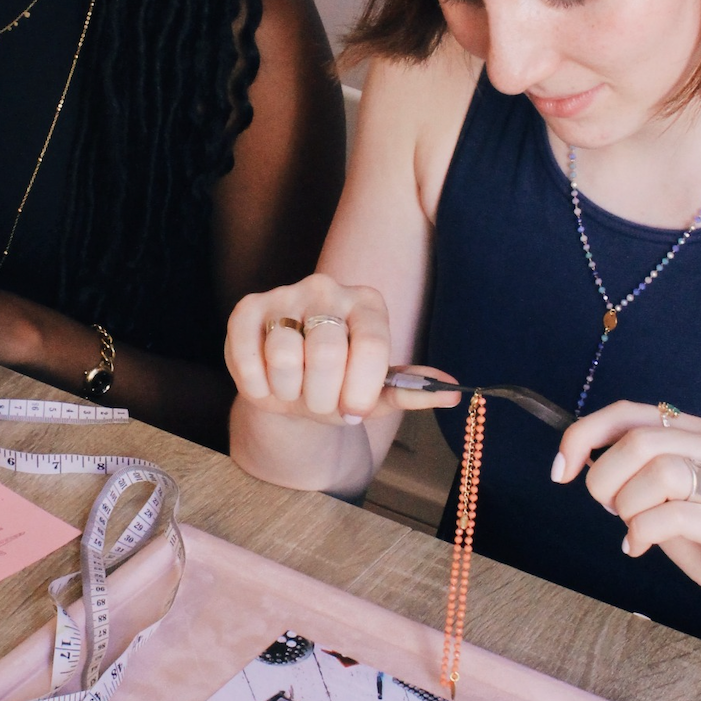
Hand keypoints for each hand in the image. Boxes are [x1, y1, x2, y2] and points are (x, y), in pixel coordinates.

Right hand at [225, 273, 456, 421]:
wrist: (290, 387)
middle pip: (327, 353)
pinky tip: (266, 384)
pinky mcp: (247, 308)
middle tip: (320, 403)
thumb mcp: (375, 393)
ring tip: (293, 389)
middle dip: (323, 396)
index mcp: (368, 303)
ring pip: (285, 355)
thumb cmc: (338, 386)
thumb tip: (453, 394)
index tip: (355, 412)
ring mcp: (285, 294)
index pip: (371, 345)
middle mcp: (327, 289)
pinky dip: (257, 384)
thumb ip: (409, 391)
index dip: (361, 389)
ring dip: (289, 391)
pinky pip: (248, 354)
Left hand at [557, 401, 700, 648]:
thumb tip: (583, 461)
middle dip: (603, 476)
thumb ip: (638, 477)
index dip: (584, 434)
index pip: (630, 413)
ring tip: (631, 527)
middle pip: (639, 440)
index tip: (561, 467)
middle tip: (606, 507)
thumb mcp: (672, 503)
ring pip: (657, 470)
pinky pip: (674, 515)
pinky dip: (641, 531)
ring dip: (625, 503)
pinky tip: (638, 547)